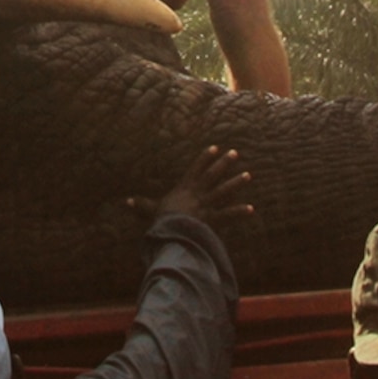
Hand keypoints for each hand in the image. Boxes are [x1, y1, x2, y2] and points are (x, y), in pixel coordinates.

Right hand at [135, 145, 253, 230]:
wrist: (171, 231)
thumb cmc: (161, 220)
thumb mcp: (151, 210)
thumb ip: (142, 205)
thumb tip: (126, 201)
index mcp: (184, 188)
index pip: (196, 168)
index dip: (205, 158)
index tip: (215, 147)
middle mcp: (197, 193)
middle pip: (213, 175)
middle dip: (224, 163)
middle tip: (235, 153)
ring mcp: (207, 204)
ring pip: (224, 190)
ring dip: (236, 182)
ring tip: (248, 175)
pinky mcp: (213, 218)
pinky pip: (229, 214)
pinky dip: (240, 212)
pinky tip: (251, 209)